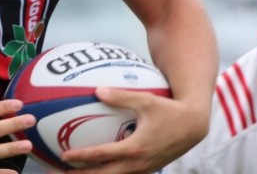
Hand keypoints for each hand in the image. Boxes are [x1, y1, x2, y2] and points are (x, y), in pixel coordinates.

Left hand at [59, 86, 207, 173]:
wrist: (193, 126)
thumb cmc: (169, 110)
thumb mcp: (145, 100)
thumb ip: (121, 96)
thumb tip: (98, 90)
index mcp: (134, 149)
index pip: (101, 156)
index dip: (81, 157)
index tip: (63, 156)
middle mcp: (137, 164)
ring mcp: (143, 169)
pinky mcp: (147, 169)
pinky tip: (99, 170)